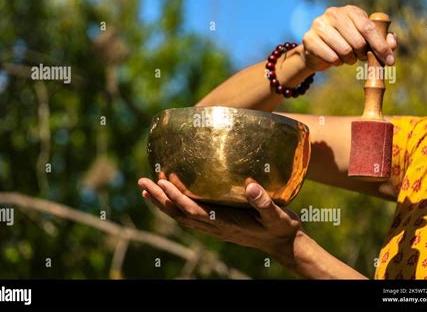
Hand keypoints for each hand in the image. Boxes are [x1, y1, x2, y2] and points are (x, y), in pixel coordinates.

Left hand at [137, 178, 302, 266]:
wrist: (283, 244)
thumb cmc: (281, 229)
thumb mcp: (277, 216)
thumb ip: (263, 203)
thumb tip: (250, 186)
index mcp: (225, 224)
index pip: (194, 210)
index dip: (176, 197)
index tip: (161, 182)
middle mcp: (215, 227)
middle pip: (180, 214)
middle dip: (160, 199)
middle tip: (142, 182)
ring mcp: (214, 227)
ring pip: (182, 216)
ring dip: (163, 203)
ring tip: (146, 189)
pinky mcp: (217, 224)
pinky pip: (190, 215)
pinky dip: (175, 206)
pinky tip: (169, 196)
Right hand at [302, 5, 397, 71]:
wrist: (316, 50)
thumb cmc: (345, 43)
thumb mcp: (365, 39)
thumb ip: (381, 40)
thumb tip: (392, 42)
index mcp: (350, 10)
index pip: (369, 28)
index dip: (381, 46)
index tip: (390, 61)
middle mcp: (333, 13)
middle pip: (358, 41)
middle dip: (363, 54)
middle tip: (360, 57)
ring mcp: (319, 25)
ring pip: (344, 50)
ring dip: (349, 59)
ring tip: (346, 57)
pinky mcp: (309, 38)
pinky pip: (331, 57)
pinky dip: (336, 62)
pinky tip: (334, 58)